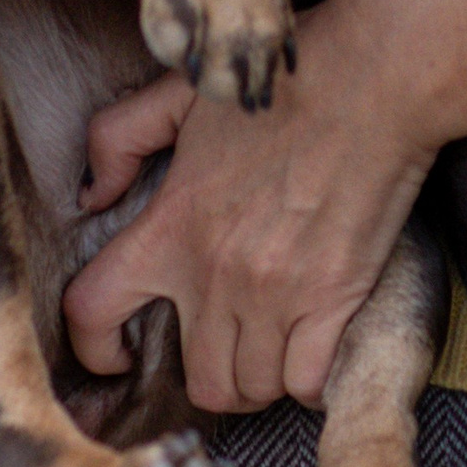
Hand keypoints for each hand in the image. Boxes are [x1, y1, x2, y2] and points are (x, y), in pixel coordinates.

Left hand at [66, 0, 435, 410]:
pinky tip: (311, 348)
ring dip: (257, 376)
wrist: (373, 78)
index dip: (94, 345)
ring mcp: (275, 294)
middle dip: (206, 372)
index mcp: (170, 223)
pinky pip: (306, 382)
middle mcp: (215, 272)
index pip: (92, 311)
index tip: (117, 353)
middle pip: (195, 380)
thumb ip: (118, 138)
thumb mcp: (180, 91)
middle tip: (225, 345)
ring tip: (269, 346)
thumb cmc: (282, 82)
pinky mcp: (333, 300)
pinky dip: (306, 379)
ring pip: (247, 388)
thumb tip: (93, 196)